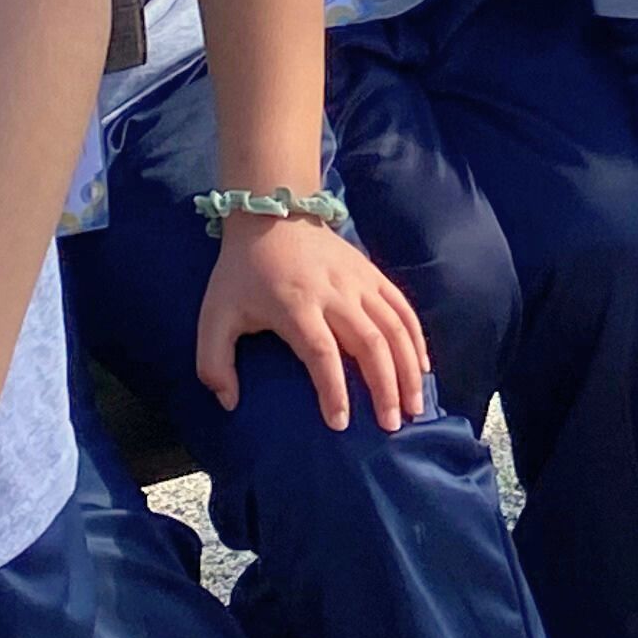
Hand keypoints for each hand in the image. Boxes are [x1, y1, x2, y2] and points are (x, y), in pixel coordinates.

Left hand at [198, 213, 430, 429]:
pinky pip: (403, 309)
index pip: (322, 352)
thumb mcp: (213, 316)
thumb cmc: (241, 273)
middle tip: (392, 425)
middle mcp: (335, 294)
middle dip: (385, 387)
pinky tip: (423, 368)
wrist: (273, 213)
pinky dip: (417, 339)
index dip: (333, 389)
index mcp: (296, 306)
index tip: (340, 424)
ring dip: (409, 368)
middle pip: (370, 343)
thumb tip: (231, 403)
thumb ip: (214, 364)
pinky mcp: (373, 275)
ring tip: (414, 404)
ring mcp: (359, 283)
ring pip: (395, 328)